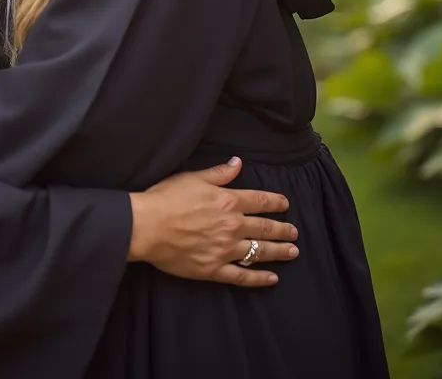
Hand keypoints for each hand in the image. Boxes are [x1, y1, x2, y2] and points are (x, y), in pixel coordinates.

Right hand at [128, 157, 297, 287]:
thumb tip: (238, 163)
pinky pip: (242, 275)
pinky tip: (273, 278)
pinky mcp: (214, 269)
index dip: (275, 202)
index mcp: (228, 201)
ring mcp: (225, 250)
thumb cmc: (167, 198)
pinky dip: (259, 278)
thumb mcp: (193, 178)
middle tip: (294, 232)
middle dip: (283, 229)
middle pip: (265, 228)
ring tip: (292, 252)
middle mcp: (232, 226)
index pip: (259, 201)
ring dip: (278, 251)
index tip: (285, 204)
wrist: (147, 225)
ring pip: (259, 252)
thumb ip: (219, 173)